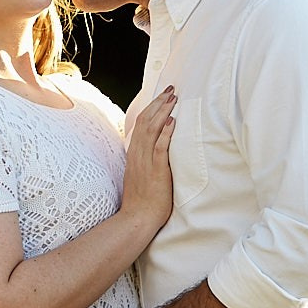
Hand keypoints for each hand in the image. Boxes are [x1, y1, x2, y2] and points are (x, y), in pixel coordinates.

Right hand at [122, 86, 175, 231]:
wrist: (137, 218)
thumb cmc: (142, 199)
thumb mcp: (140, 174)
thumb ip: (145, 159)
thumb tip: (155, 147)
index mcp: (134, 153)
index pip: (140, 124)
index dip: (151, 107)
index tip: (162, 96)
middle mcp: (138, 154)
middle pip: (145, 122)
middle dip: (158, 103)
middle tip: (171, 90)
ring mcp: (145, 162)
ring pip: (151, 130)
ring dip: (162, 113)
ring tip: (173, 99)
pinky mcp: (155, 171)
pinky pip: (159, 149)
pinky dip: (165, 134)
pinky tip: (173, 122)